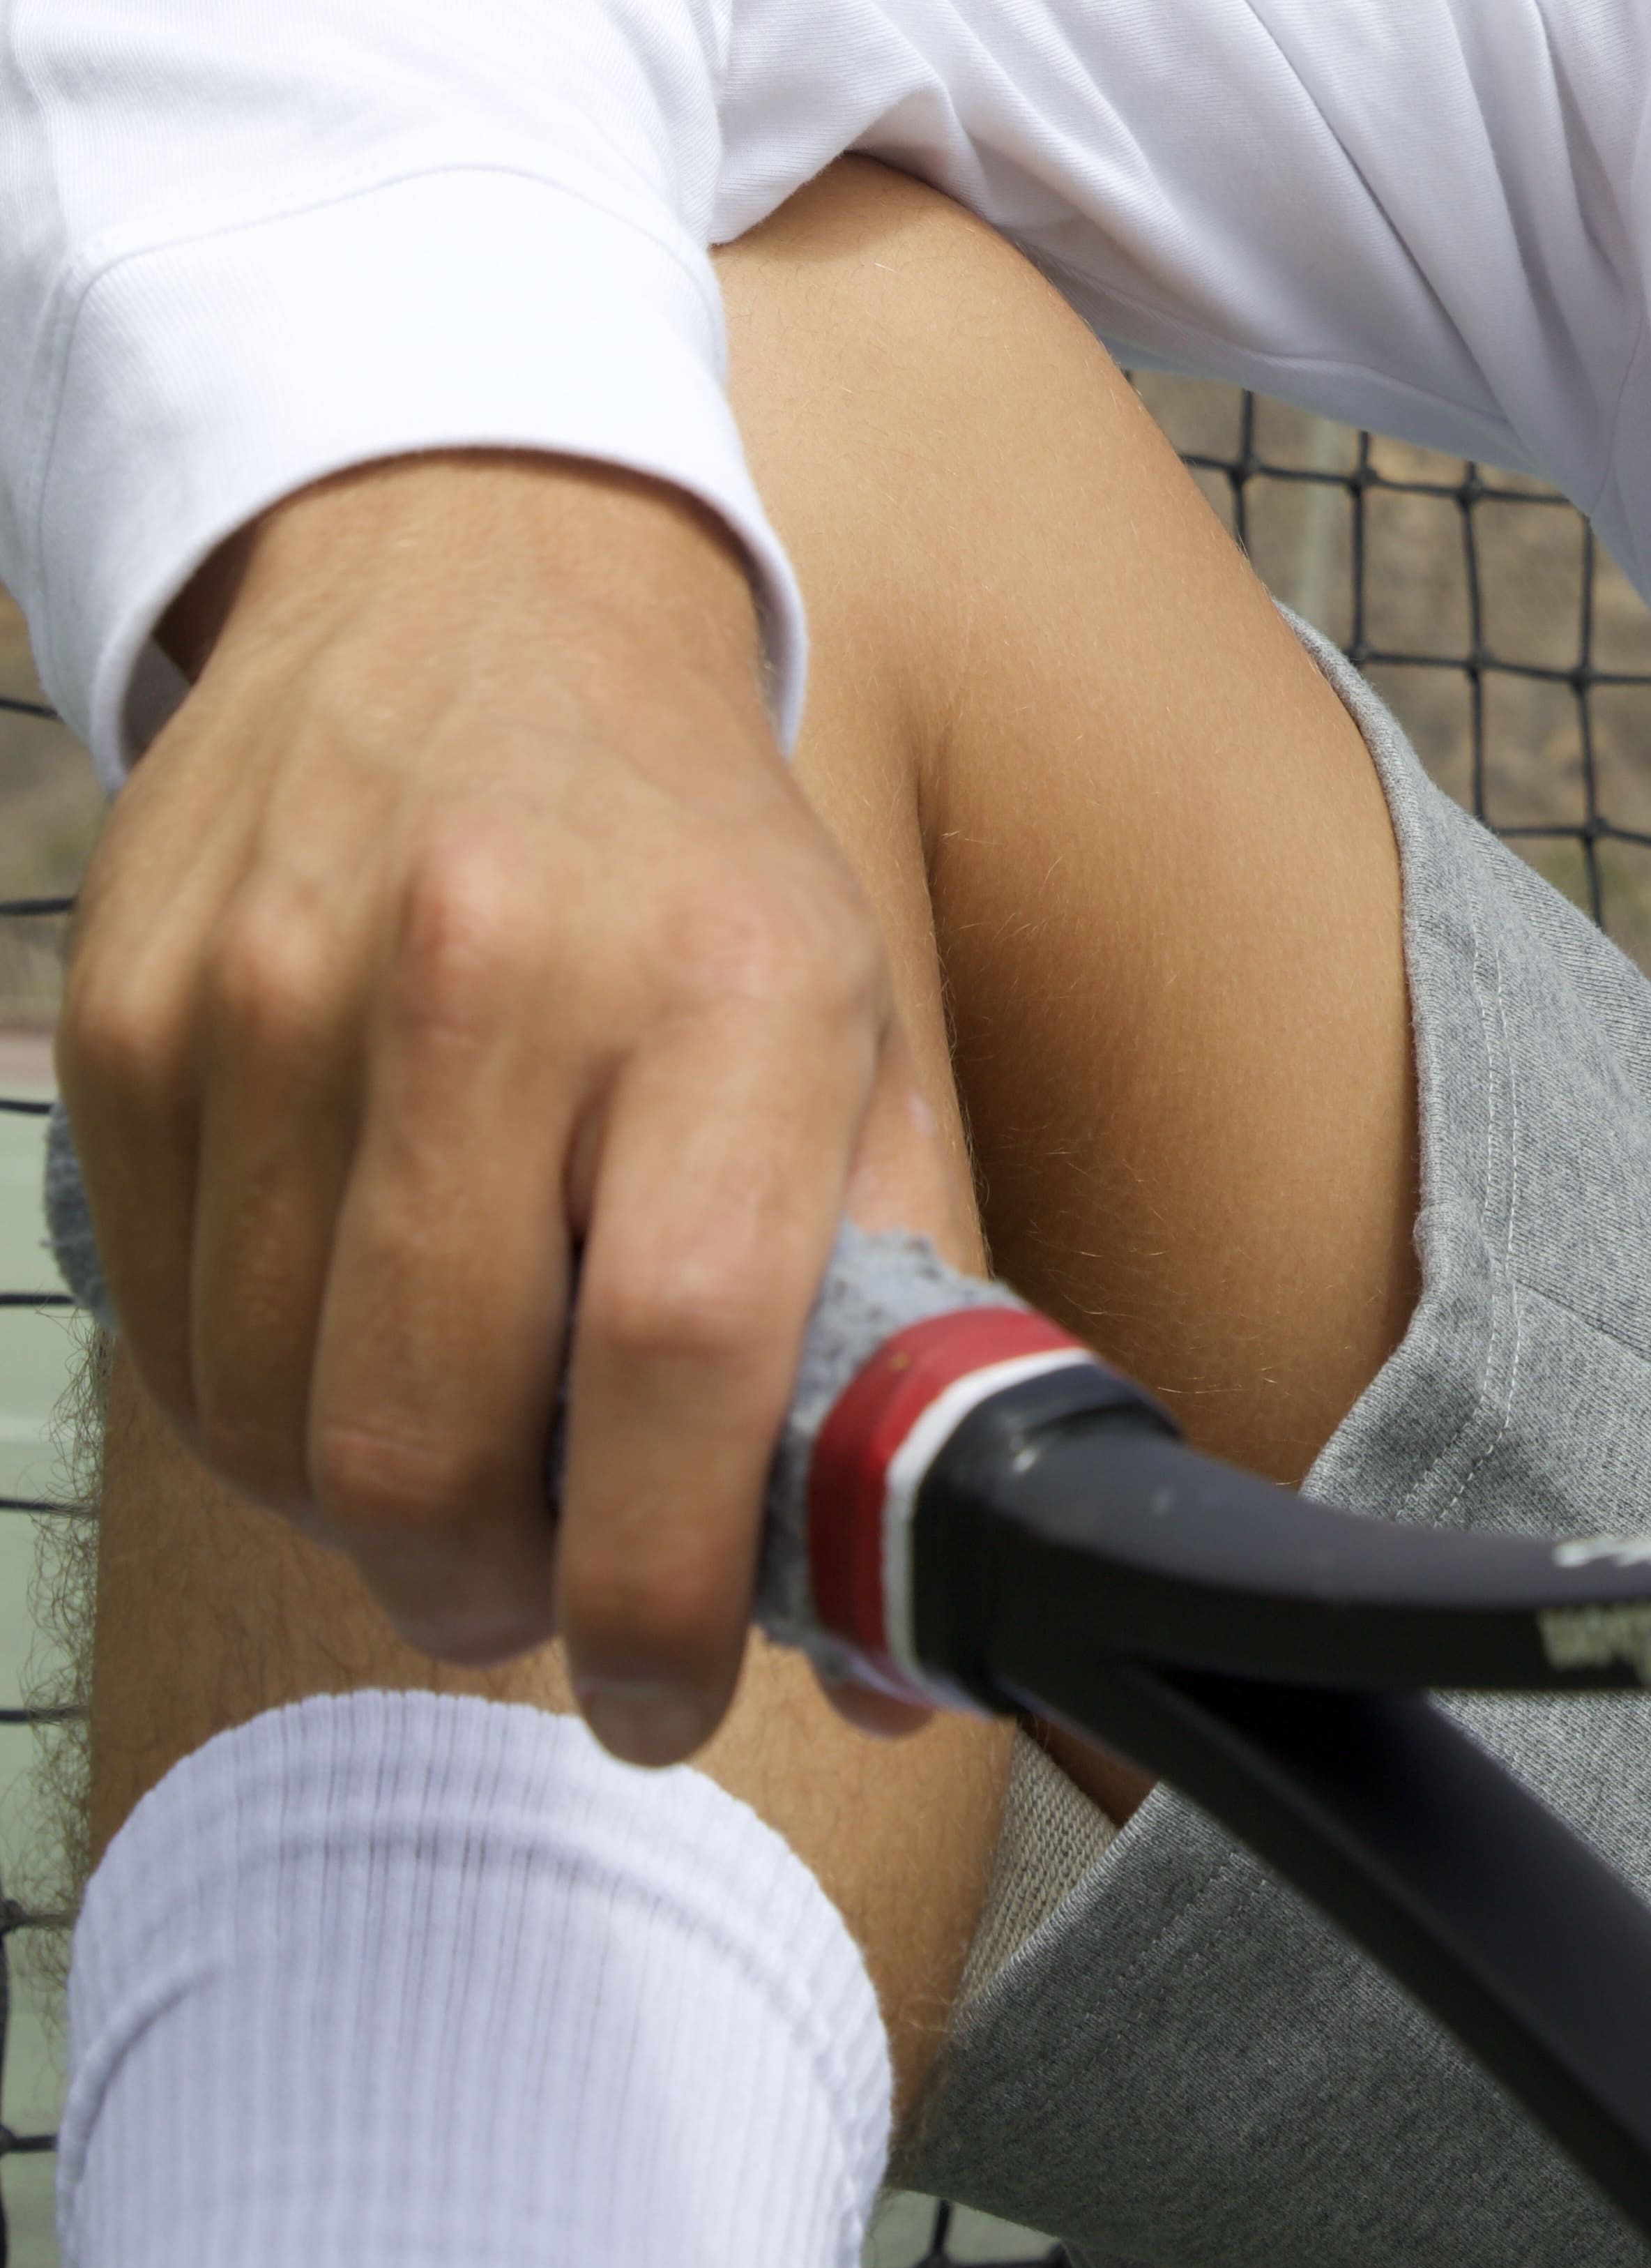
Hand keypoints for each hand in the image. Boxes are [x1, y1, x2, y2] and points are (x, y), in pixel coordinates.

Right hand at [59, 451, 953, 1763]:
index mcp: (719, 985)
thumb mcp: (852, 1025)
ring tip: (458, 1442)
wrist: (476, 573)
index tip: (673, 1693)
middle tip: (545, 1590)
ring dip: (369, 1511)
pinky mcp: (133, 1014)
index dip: (667, 1587)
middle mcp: (490, 974)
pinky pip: (171, 1337)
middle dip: (492, 1593)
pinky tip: (345, 1329)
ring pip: (274, 1426)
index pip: (675, 1357)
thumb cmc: (684, 851)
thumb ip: (887, 1319)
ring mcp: (278, 990)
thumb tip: (901, 1637)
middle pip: (428, 1440)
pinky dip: (259, 1404)